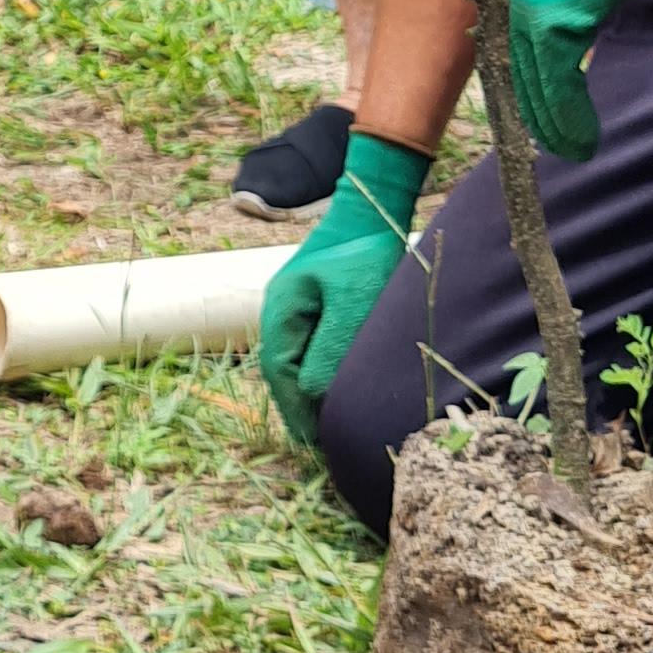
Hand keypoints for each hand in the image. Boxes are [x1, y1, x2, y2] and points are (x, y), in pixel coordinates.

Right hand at [256, 136, 428, 448]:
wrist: (373, 206)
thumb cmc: (367, 255)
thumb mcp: (353, 304)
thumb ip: (331, 349)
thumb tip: (315, 396)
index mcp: (282, 309)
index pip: (280, 371)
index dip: (297, 411)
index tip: (316, 442)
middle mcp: (280, 309)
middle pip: (281, 370)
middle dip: (298, 409)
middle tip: (321, 446)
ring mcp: (294, 306)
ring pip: (292, 361)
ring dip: (306, 394)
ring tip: (325, 427)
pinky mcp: (314, 304)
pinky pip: (306, 347)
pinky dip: (315, 374)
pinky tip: (332, 390)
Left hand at [497, 0, 652, 161]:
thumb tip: (565, 34)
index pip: (506, 44)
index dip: (520, 84)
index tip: (532, 114)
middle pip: (514, 68)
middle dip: (533, 112)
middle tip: (552, 143)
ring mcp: (529, 6)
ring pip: (534, 81)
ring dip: (554, 123)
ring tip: (572, 149)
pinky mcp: (558, 19)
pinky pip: (557, 81)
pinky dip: (569, 115)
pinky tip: (582, 139)